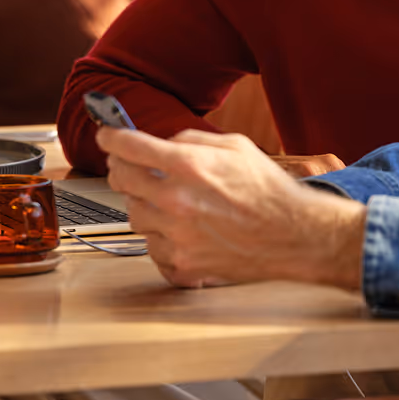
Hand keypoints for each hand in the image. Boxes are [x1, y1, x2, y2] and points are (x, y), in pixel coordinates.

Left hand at [96, 127, 365, 290]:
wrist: (292, 235)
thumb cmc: (269, 191)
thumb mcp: (236, 146)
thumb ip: (193, 139)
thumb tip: (163, 142)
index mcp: (189, 166)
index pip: (128, 146)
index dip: (111, 137)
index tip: (106, 135)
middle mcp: (176, 201)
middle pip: (121, 180)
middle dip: (121, 168)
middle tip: (129, 166)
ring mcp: (176, 237)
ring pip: (133, 215)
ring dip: (143, 203)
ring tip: (167, 200)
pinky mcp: (181, 264)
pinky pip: (151, 247)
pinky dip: (160, 236)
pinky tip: (180, 228)